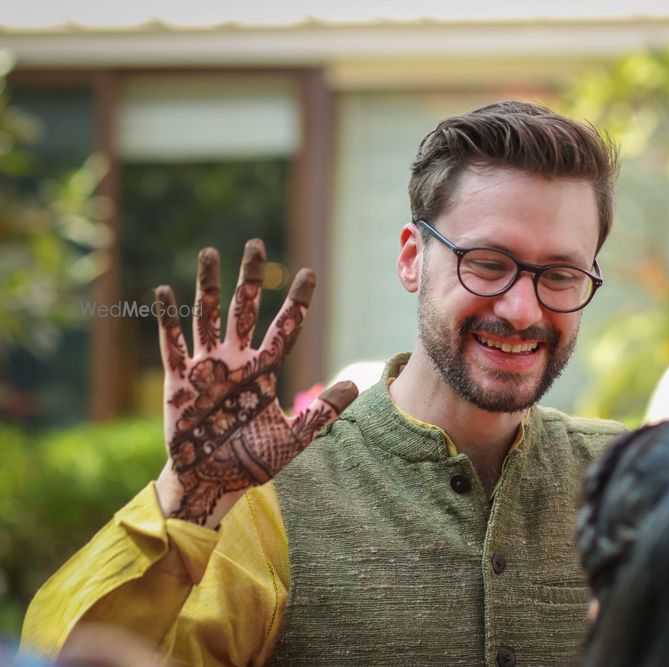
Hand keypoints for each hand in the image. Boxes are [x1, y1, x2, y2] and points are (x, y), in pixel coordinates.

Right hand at [153, 240, 357, 526]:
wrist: (212, 484)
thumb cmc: (251, 462)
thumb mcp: (293, 439)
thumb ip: (321, 413)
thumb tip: (356, 385)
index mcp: (264, 371)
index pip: (285, 328)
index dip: (297, 303)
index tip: (309, 274)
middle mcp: (236, 361)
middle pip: (245, 310)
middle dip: (250, 278)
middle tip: (256, 244)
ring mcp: (206, 367)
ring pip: (207, 317)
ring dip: (207, 286)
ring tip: (210, 252)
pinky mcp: (178, 381)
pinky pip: (172, 344)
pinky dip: (168, 319)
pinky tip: (166, 291)